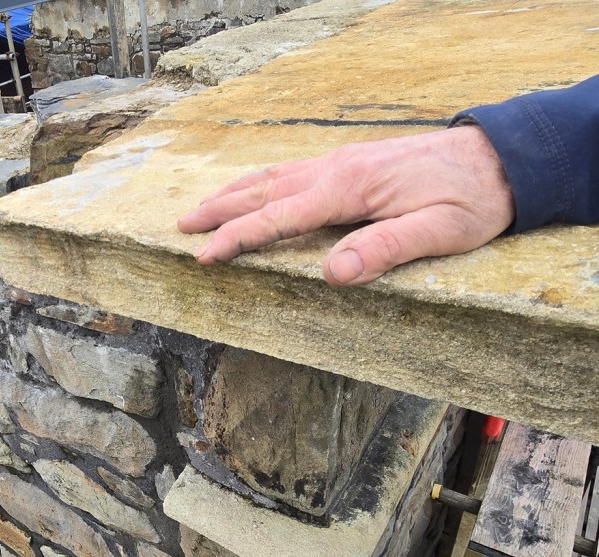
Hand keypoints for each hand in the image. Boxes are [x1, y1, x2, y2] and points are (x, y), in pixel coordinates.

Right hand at [177, 125, 514, 285]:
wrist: (499, 157)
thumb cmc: (471, 198)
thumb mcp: (438, 231)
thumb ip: (383, 250)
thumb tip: (331, 275)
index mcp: (348, 187)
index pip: (278, 216)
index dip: (237, 238)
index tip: (202, 256)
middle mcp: (335, 169)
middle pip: (262, 190)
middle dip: (218, 211)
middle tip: (181, 228)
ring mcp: (340, 162)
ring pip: (271, 176)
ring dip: (232, 193)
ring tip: (201, 208)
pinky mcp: (350, 163)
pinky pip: (290, 171)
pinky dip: (259, 183)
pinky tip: (254, 190)